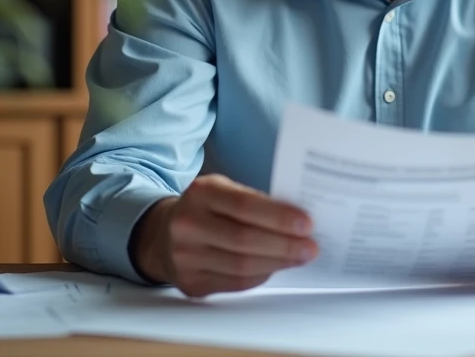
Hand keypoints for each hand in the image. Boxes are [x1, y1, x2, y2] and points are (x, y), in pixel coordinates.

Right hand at [130, 174, 317, 296]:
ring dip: (278, 263)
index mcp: (200, 193)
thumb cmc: (206, 209)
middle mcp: (187, 224)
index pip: (244, 206)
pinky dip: (261, 275)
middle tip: (311, 246)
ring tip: (300, 257)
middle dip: (284, 245)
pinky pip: (235, 283)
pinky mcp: (190, 283)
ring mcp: (185, 257)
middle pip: (244, 240)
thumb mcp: (223, 191)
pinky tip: (276, 267)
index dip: (278, 217)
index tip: (307, 223)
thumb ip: (254, 201)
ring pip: (242, 266)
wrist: (163, 233)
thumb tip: (299, 220)